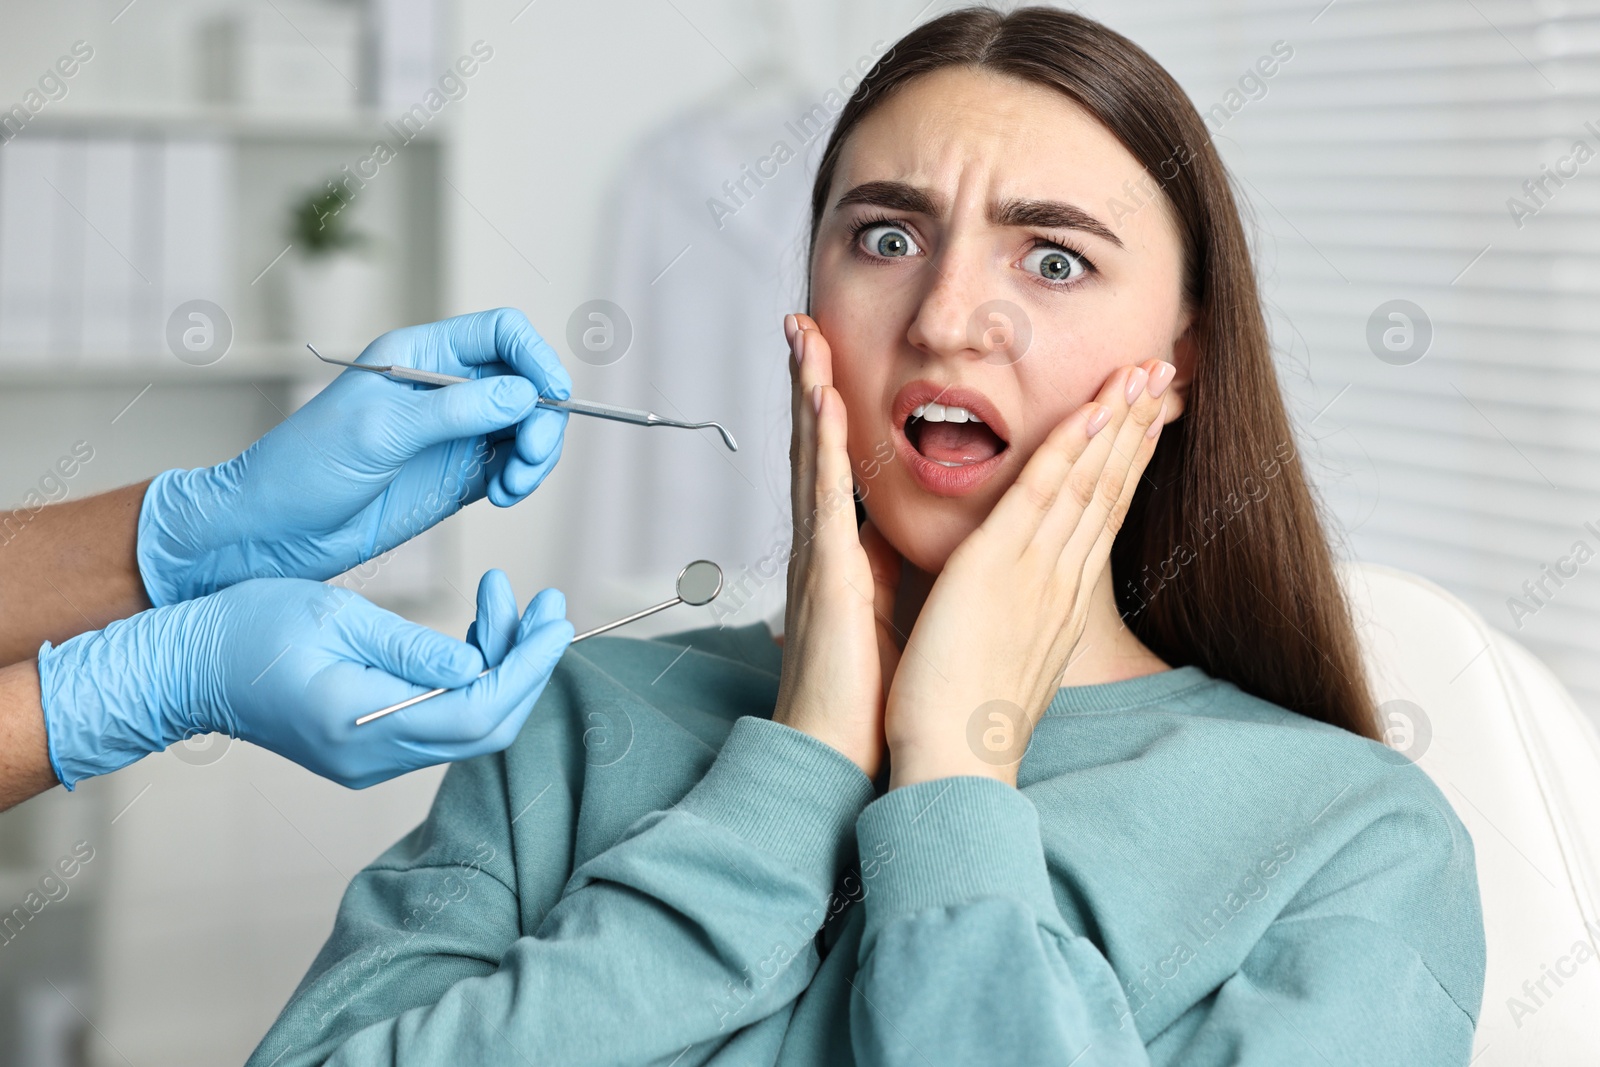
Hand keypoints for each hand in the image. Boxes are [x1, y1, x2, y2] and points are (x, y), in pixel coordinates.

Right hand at [36, 571, 572, 788]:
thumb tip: (479, 663)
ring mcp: (372, 760)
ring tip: (507, 600)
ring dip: (502, 667)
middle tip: (547, 603)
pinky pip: (441, 723)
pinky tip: (476, 633)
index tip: (553, 619)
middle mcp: (374, 756)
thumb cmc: (251, 627)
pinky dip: (472, 680)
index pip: (478, 710)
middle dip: (528, 665)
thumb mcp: (336, 617)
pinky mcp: (369, 749)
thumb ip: (412, 646)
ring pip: (468, 727)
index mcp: (363, 722)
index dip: (528, 666)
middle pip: (485, 727)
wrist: (190, 666)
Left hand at [137, 308, 572, 605]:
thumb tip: (525, 394)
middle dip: (542, 418)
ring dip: (536, 455)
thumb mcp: (381, 429)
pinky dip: (522, 480)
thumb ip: (457, 410)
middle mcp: (447, 388)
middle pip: (527, 382)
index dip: (536, 358)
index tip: (549, 397)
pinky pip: (514, 466)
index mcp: (422, 355)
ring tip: (512, 487)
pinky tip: (502, 497)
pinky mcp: (461, 475)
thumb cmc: (307, 467)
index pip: (502, 333)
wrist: (276, 530)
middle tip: (528, 458)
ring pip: (528, 427)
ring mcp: (457, 433)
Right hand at [771, 314, 902, 778]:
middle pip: (814, 445)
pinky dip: (819, 443)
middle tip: (803, 321)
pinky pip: (822, 496)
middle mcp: (823, 546)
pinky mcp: (826, 574)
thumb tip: (907, 535)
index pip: (836, 465)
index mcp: (844, 554)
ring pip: (811, 455)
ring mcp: (819, 556)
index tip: (831, 359)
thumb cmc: (869, 697)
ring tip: (802, 333)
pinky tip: (820, 399)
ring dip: (806, 391)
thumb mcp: (887, 613)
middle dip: (809, 381)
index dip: (831, 410)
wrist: (843, 758)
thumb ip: (889, 568)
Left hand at [883, 359, 1172, 788]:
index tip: (1146, 420)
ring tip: (1147, 372)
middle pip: (1109, 489)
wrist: (952, 764)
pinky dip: (1071, 447)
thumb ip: (1013, 619)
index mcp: (1058, 601)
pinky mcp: (998, 567)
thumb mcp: (1003, 658)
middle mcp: (1060, 580)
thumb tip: (1012, 603)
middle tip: (1167, 376)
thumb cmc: (963, 721)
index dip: (1126, 462)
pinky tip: (1096, 410)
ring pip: (1088, 482)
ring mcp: (1036, 571)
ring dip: (1118, 421)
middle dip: (1138, 429)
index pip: (1101, 517)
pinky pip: (1043, 494)